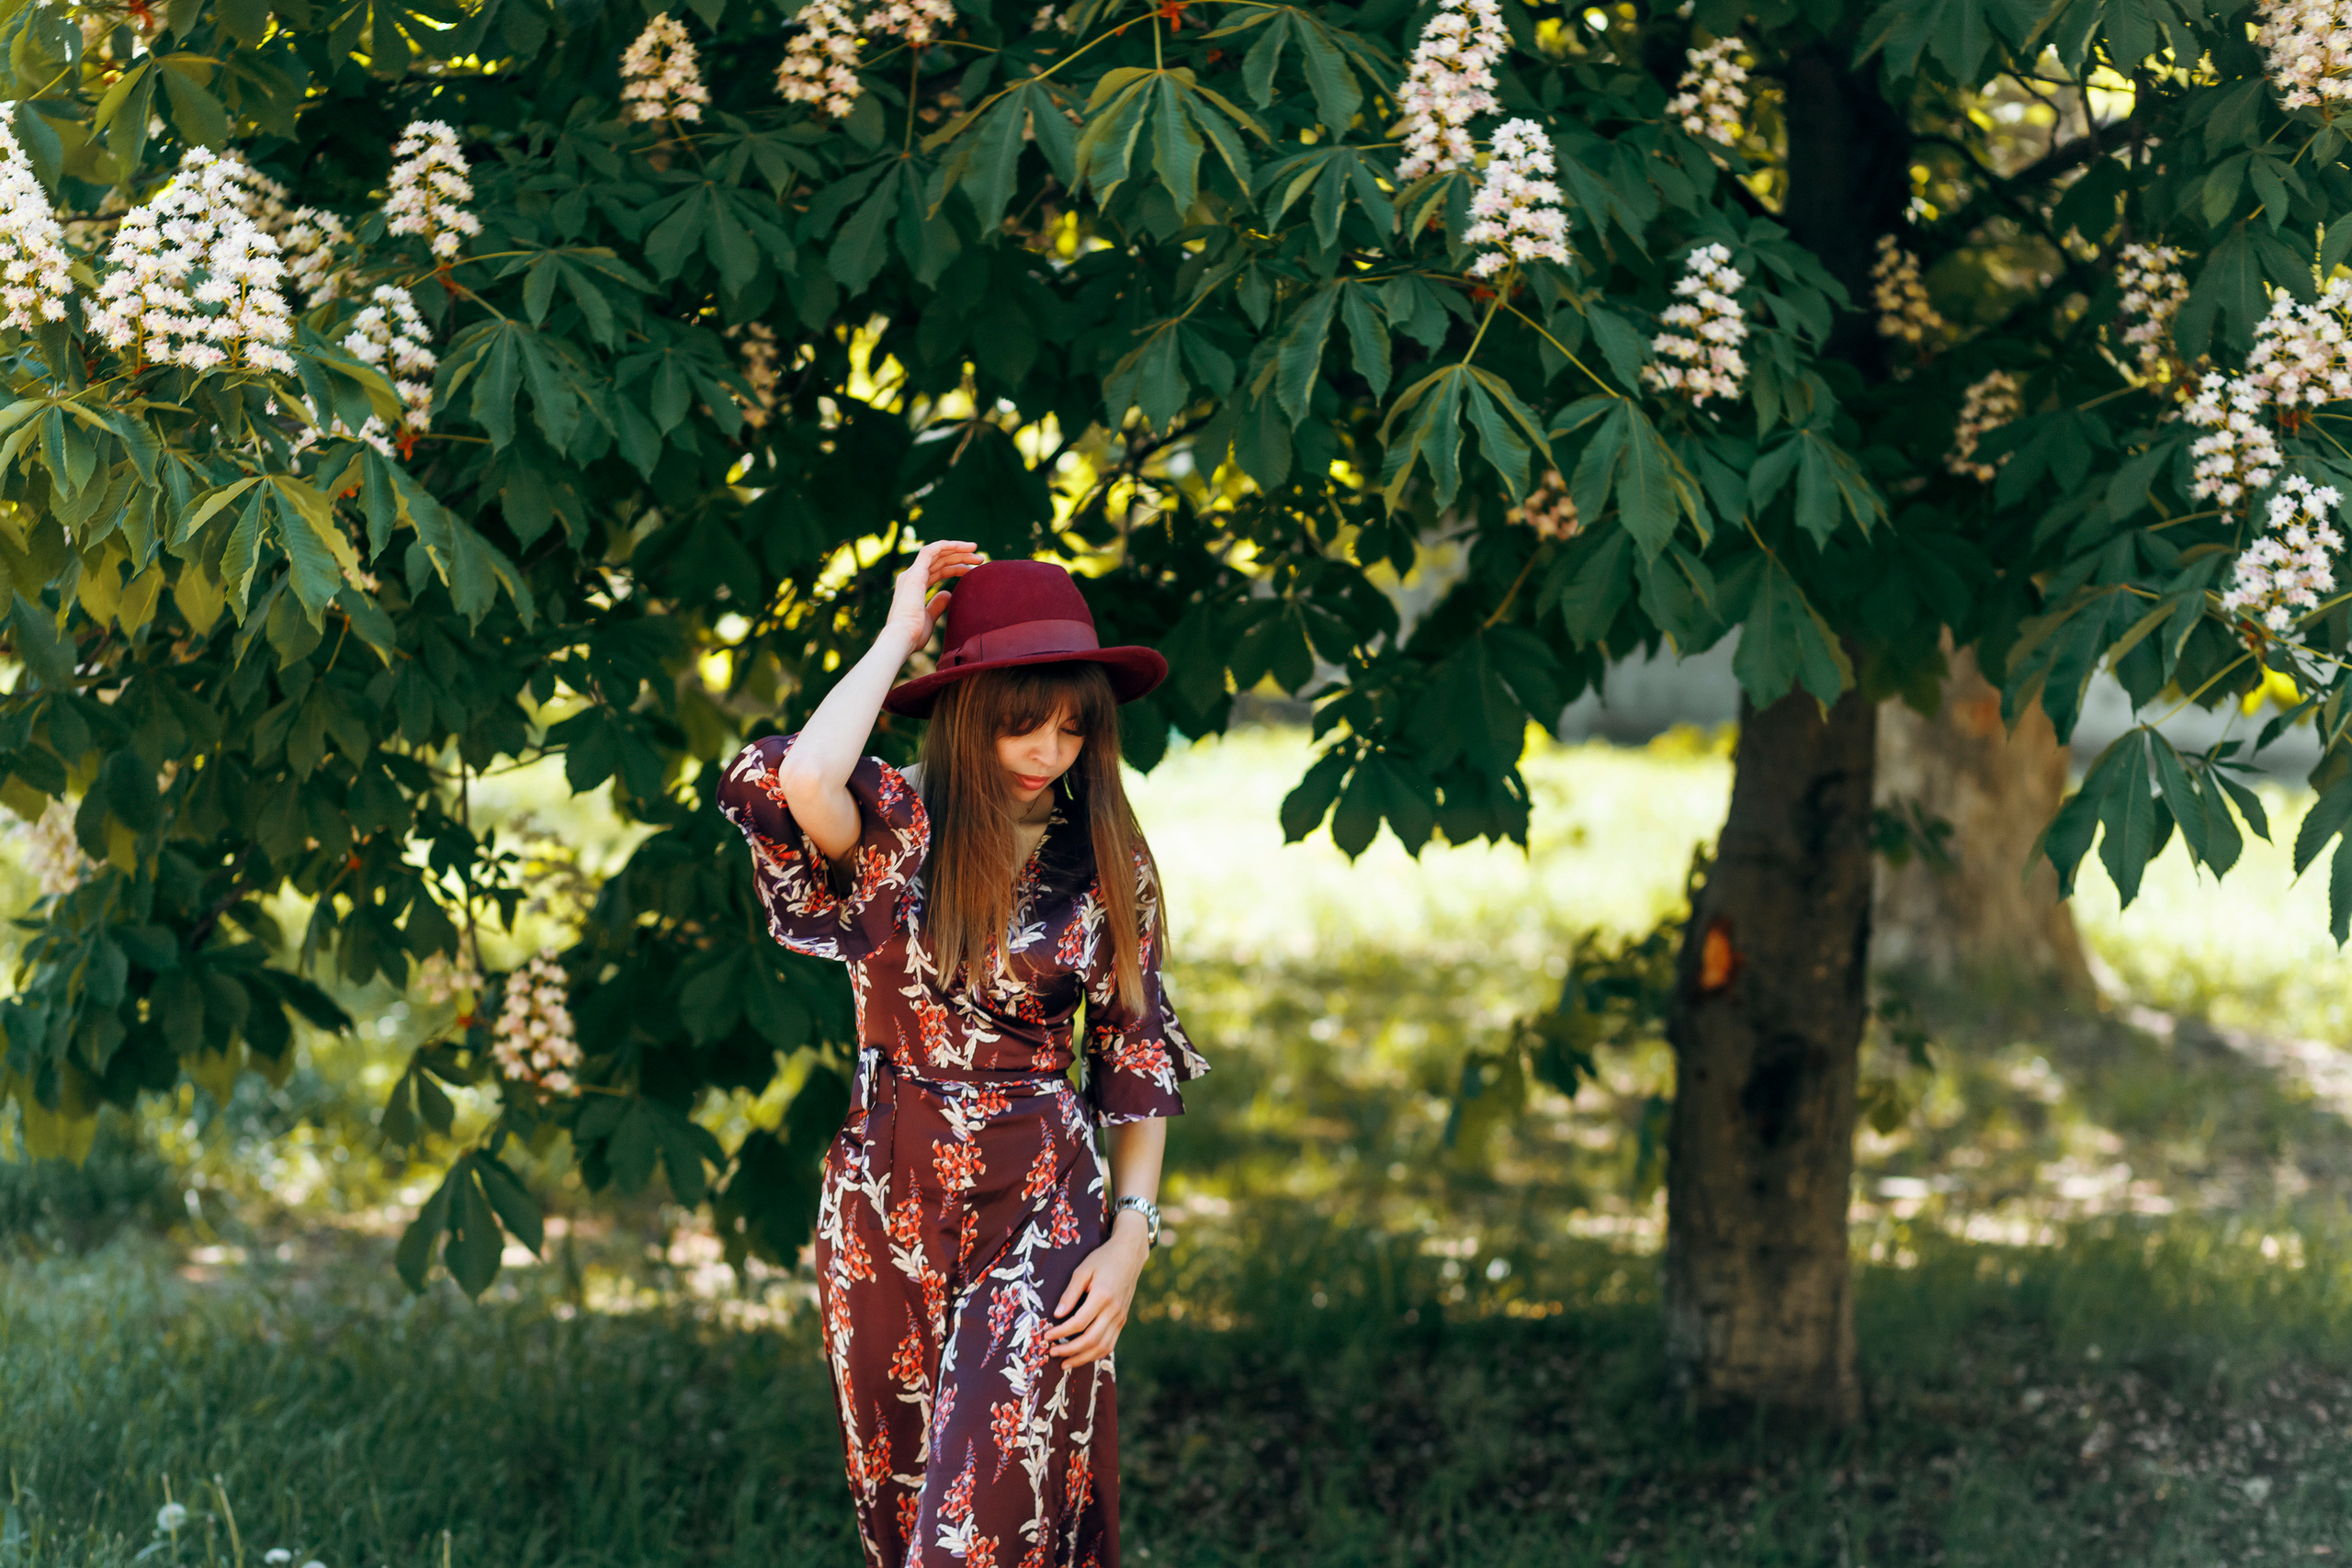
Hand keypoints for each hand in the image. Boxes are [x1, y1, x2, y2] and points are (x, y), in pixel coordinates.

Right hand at [885, 539, 982, 656]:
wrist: (902, 639)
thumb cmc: (914, 635)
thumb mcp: (929, 618)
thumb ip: (937, 605)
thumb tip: (947, 594)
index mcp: (914, 588)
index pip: (937, 571)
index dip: (956, 568)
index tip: (973, 571)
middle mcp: (911, 577)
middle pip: (939, 561)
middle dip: (961, 558)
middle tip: (981, 560)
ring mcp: (912, 574)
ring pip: (937, 554)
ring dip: (958, 551)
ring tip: (977, 553)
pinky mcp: (915, 573)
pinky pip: (931, 551)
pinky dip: (946, 545)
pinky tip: (962, 546)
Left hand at [1042, 1212, 1150, 1366]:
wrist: (1129, 1256)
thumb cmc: (1103, 1259)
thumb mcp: (1083, 1270)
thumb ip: (1070, 1293)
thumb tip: (1057, 1314)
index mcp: (1103, 1296)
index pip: (1079, 1322)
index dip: (1061, 1332)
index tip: (1046, 1336)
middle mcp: (1114, 1310)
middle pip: (1091, 1339)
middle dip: (1070, 1350)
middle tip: (1052, 1353)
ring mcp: (1120, 1317)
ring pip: (1103, 1347)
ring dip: (1083, 1358)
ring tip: (1065, 1363)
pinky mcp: (1122, 1321)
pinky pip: (1110, 1343)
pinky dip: (1096, 1354)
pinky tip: (1082, 1356)